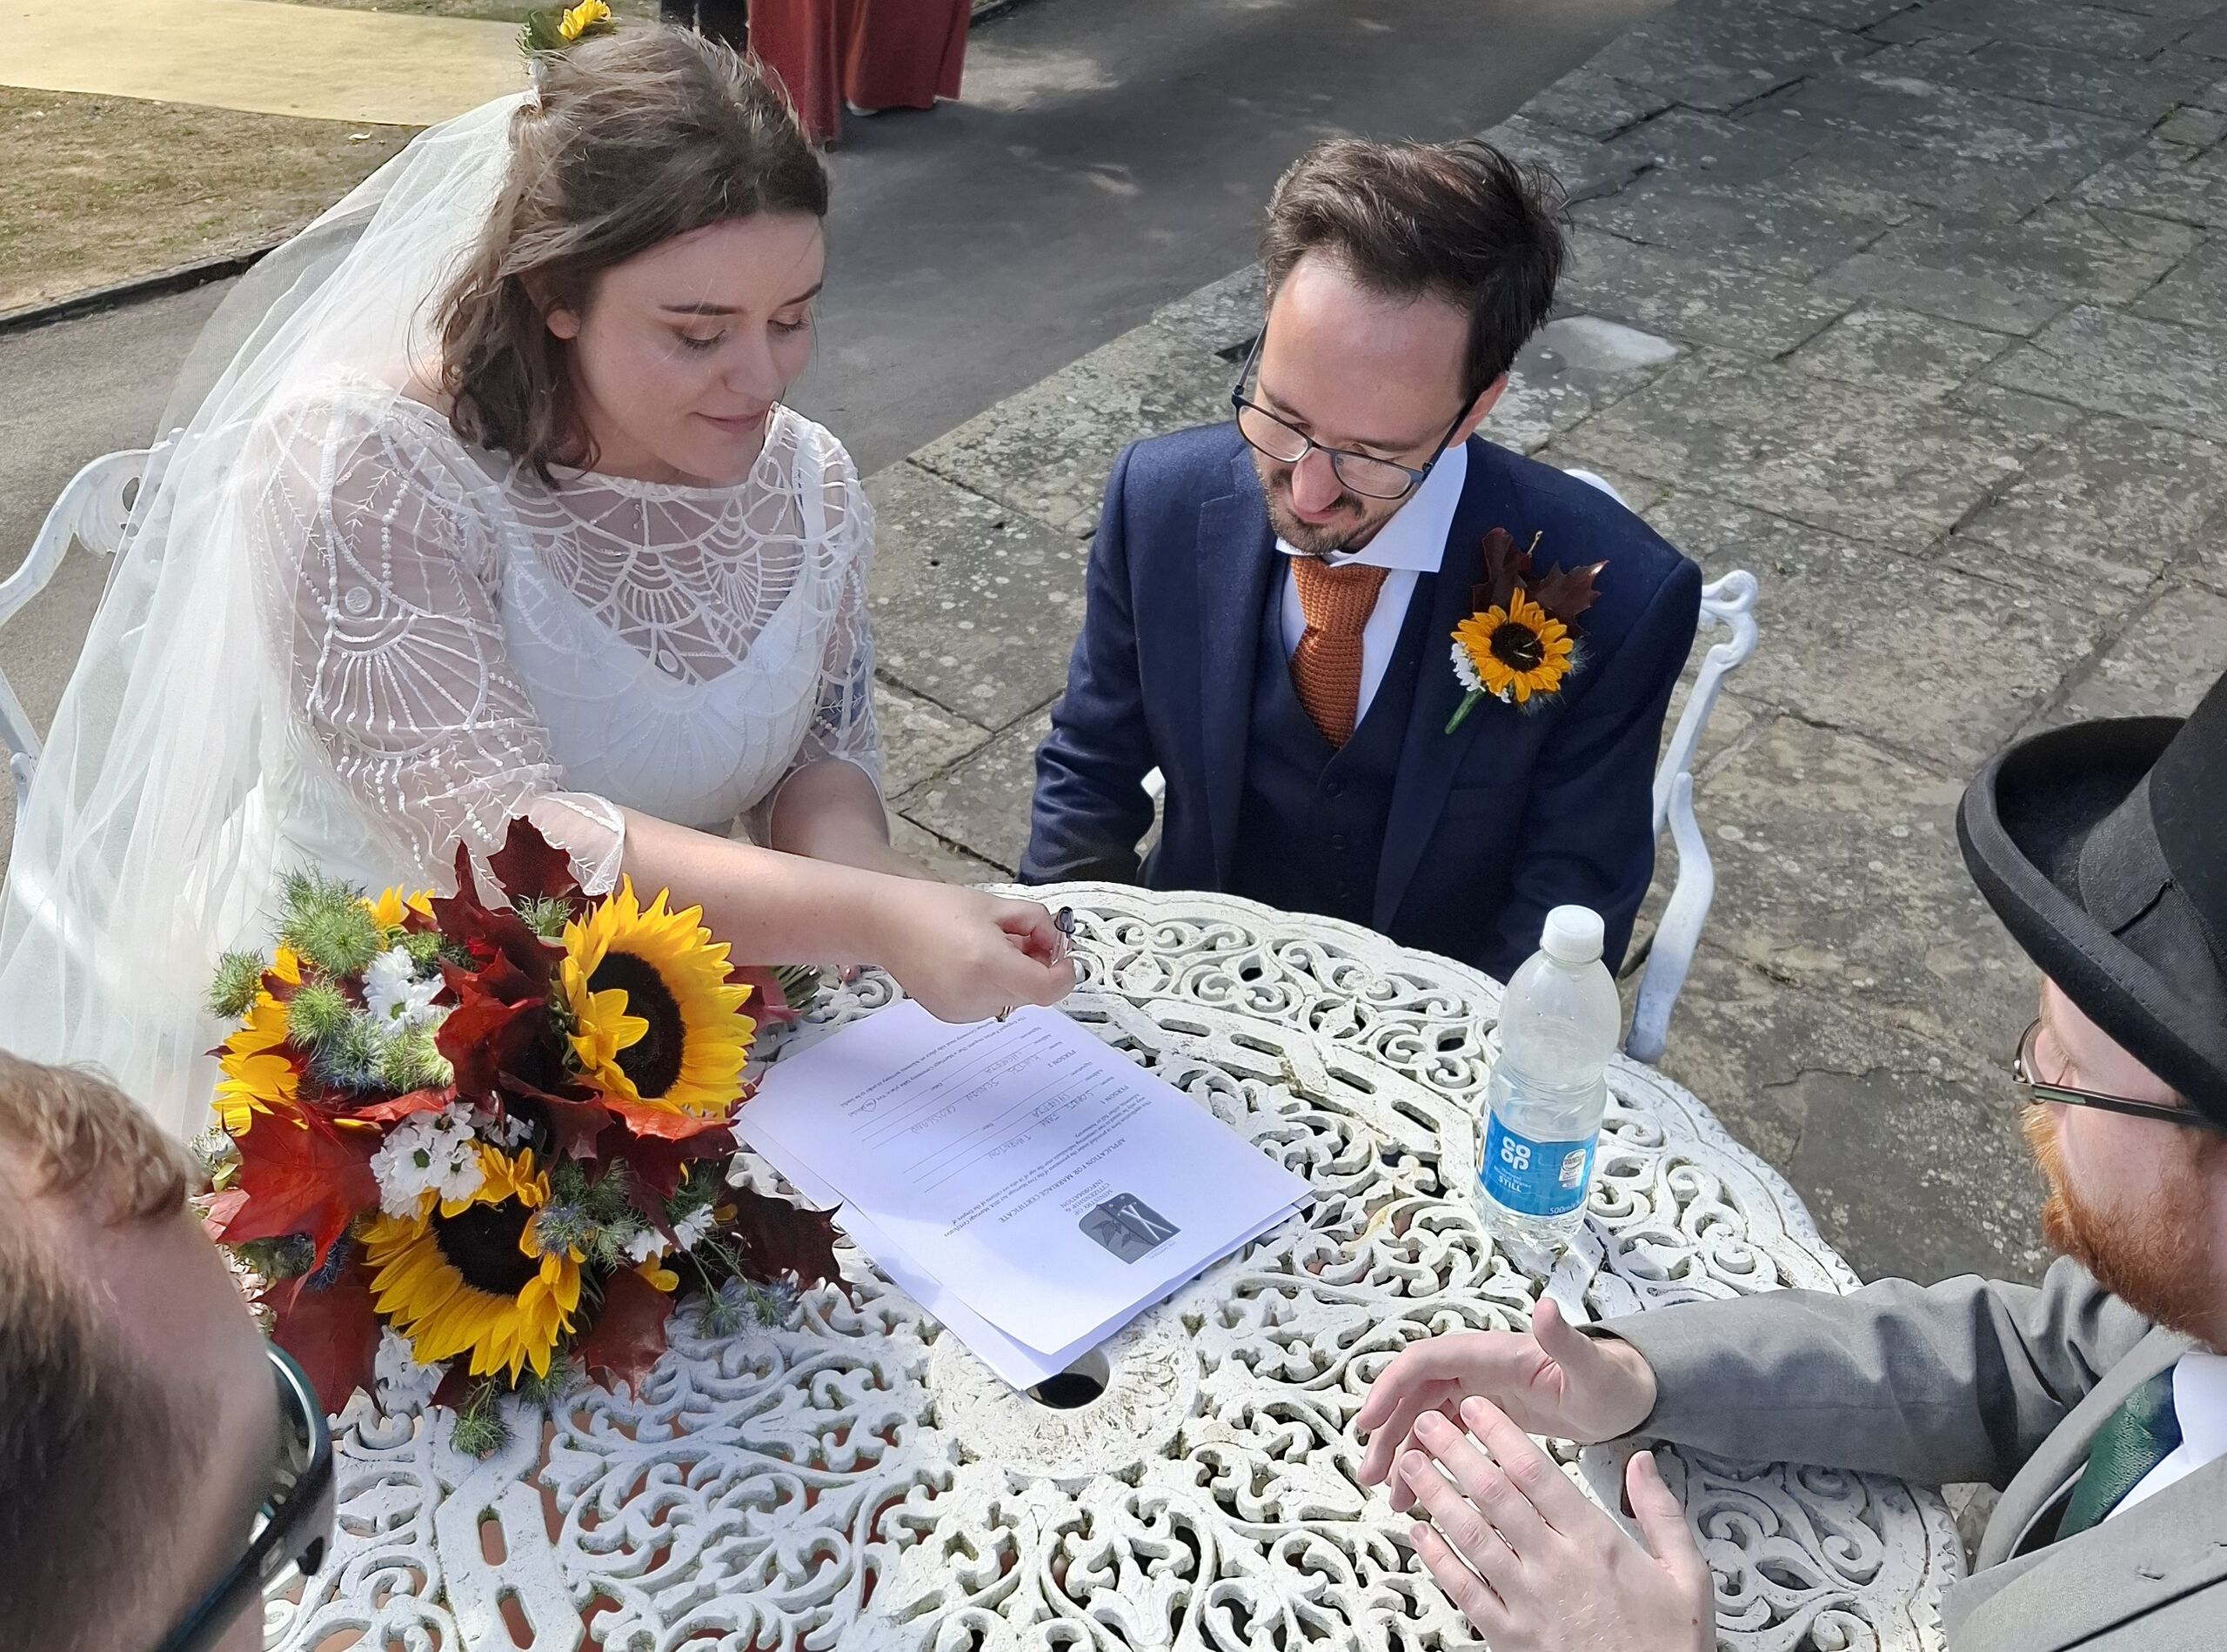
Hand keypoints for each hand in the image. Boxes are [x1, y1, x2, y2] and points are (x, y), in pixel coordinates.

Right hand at [874, 883, 1075, 1022]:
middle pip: (1032, 994)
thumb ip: (1037, 923)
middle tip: (1022, 938)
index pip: (1047, 989)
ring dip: (1015, 977)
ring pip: (1013, 999)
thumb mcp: (996, 905)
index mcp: (988, 964)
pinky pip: (990, 1004)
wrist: (885, 924)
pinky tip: (972, 963)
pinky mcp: (951, 1015)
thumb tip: (1056, 944)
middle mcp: (975, 994)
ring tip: (989, 947)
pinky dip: (993, 985)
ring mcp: (962, 1010)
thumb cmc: (933, 908)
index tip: (1062, 957)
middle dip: (1037, 967)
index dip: (1063, 974)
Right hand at [1356, 1299, 1656, 1500]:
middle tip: (1369, 1473)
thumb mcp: (1590, 1367)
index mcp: (1491, 1352)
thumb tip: (1545, 1307)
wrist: (1626, 1396)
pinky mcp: (1484, 1413)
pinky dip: (1426, 1460)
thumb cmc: (1610, 1380)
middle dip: (1387, 1430)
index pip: (1426, 1361)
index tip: (1368, 1421)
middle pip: (1414, 1392)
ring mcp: (1477, 1389)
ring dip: (1400, 1450)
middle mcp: (1476, 1367)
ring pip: (1422, 1417)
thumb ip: (1564, 1339)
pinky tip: (1418, 1491)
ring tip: (1387, 1495)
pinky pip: (1442, 1434)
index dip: (1392, 1387)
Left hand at [1399, 1398, 1713, 1651]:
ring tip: (1411, 1464)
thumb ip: (1662, 1513)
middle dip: (1454, 1452)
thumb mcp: (1688, 1577)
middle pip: (1493, 1495)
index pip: (1536, 1473)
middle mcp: (1555, 1566)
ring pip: (1470, 1536)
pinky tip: (1418, 1533)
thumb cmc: (1669, 1646)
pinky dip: (1437, 1559)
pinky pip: (1465, 1591)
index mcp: (1596, 1542)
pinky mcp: (1509, 1639)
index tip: (1476, 1407)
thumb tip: (1643, 1459)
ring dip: (1436, 1494)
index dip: (1499, 1434)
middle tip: (1427, 1422)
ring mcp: (1527, 1603)